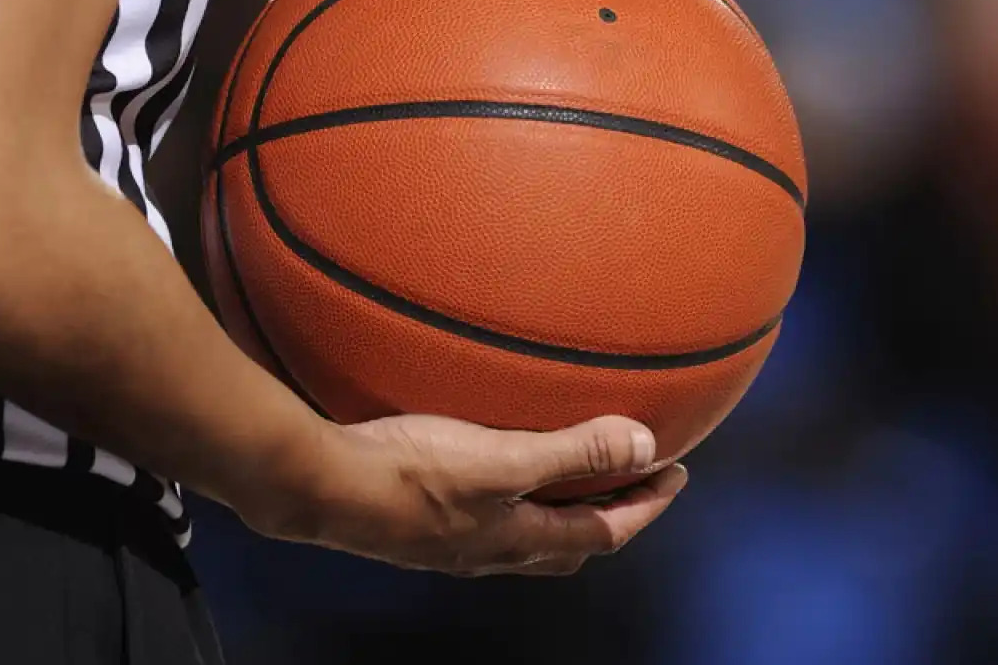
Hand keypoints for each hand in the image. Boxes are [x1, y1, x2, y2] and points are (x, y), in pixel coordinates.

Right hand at [257, 414, 687, 576]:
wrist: (319, 486)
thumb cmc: (410, 472)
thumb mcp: (502, 457)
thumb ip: (573, 451)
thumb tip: (646, 447)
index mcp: (518, 540)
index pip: (604, 532)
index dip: (647, 505)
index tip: (678, 473)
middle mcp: (490, 551)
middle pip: (570, 541)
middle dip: (610, 512)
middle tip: (636, 476)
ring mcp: (453, 541)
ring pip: (528, 531)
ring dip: (562, 503)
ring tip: (574, 467)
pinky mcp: (421, 520)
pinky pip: (490, 512)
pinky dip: (517, 492)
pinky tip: (496, 462)